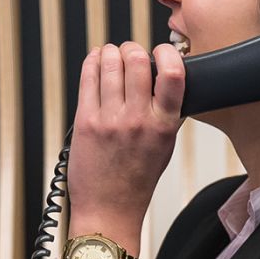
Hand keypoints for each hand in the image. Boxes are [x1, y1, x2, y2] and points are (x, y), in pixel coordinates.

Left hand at [65, 41, 184, 229]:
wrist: (109, 209)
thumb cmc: (136, 181)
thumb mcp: (165, 147)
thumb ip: (169, 114)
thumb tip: (170, 80)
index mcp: (164, 125)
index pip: (173, 73)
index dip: (166, 52)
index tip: (161, 52)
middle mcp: (138, 120)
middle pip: (136, 60)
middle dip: (132, 49)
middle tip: (131, 54)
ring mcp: (110, 120)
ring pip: (110, 63)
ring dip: (111, 52)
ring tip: (112, 57)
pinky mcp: (85, 121)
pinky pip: (87, 78)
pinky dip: (92, 62)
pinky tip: (96, 62)